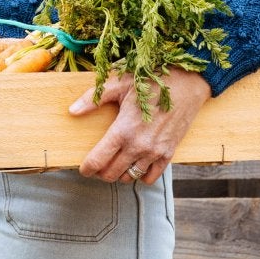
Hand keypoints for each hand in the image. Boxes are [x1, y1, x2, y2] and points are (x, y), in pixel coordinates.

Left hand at [70, 66, 211, 183]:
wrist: (188, 84)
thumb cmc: (153, 81)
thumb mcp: (120, 85)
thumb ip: (94, 99)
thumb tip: (72, 110)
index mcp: (122, 130)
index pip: (97, 161)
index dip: (86, 168)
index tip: (83, 168)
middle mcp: (137, 146)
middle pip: (111, 174)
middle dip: (101, 172)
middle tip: (98, 165)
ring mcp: (154, 152)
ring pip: (129, 177)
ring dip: (120, 174)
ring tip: (116, 164)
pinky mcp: (168, 154)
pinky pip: (150, 177)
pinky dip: (141, 176)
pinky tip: (136, 165)